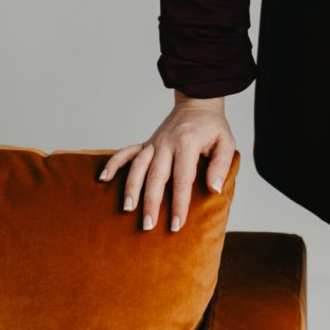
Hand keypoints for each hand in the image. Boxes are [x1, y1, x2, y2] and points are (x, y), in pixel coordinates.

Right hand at [98, 97, 235, 232]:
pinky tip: (103, 178)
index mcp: (187, 143)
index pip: (182, 179)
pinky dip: (113, 164)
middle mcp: (167, 143)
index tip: (177, 225)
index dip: (179, 204)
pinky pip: (126, 152)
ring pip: (138, 167)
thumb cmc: (213, 127)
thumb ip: (221, 165)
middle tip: (148, 226)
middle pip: (156, 176)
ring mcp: (154, 142)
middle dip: (151, 202)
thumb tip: (214, 189)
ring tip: (127, 209)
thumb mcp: (226, 143)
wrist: (198, 103)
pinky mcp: (146, 142)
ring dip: (131, 188)